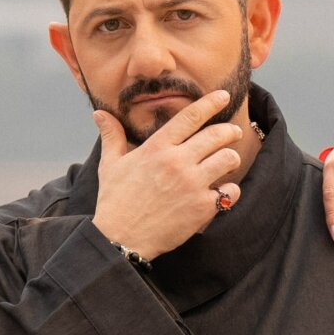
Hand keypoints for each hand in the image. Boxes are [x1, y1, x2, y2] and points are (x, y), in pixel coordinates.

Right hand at [92, 91, 243, 260]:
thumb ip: (112, 137)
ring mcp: (192, 184)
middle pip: (217, 136)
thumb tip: (100, 114)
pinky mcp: (202, 207)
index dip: (211, 103)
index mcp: (157, 148)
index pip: (190, 117)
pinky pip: (230, 191)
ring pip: (229, 159)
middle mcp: (177, 162)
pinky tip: (223, 191)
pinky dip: (230, 190)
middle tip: (234, 133)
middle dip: (230, 131)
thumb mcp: (111, 165)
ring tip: (227, 162)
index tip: (223, 96)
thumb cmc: (115, 201)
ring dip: (231, 159)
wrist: (121, 238)